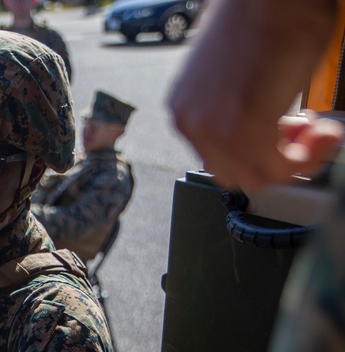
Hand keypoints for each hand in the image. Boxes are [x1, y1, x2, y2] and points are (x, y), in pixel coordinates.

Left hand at [168, 0, 342, 189]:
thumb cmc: (268, 15)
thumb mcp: (240, 72)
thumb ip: (238, 105)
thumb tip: (265, 131)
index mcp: (185, 106)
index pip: (216, 158)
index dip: (259, 151)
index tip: (288, 132)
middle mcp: (188, 121)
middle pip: (231, 173)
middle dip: (275, 160)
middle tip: (305, 133)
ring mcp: (210, 128)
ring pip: (255, 177)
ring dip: (296, 161)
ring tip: (318, 131)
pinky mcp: (239, 128)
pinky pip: (277, 170)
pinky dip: (308, 158)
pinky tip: (324, 131)